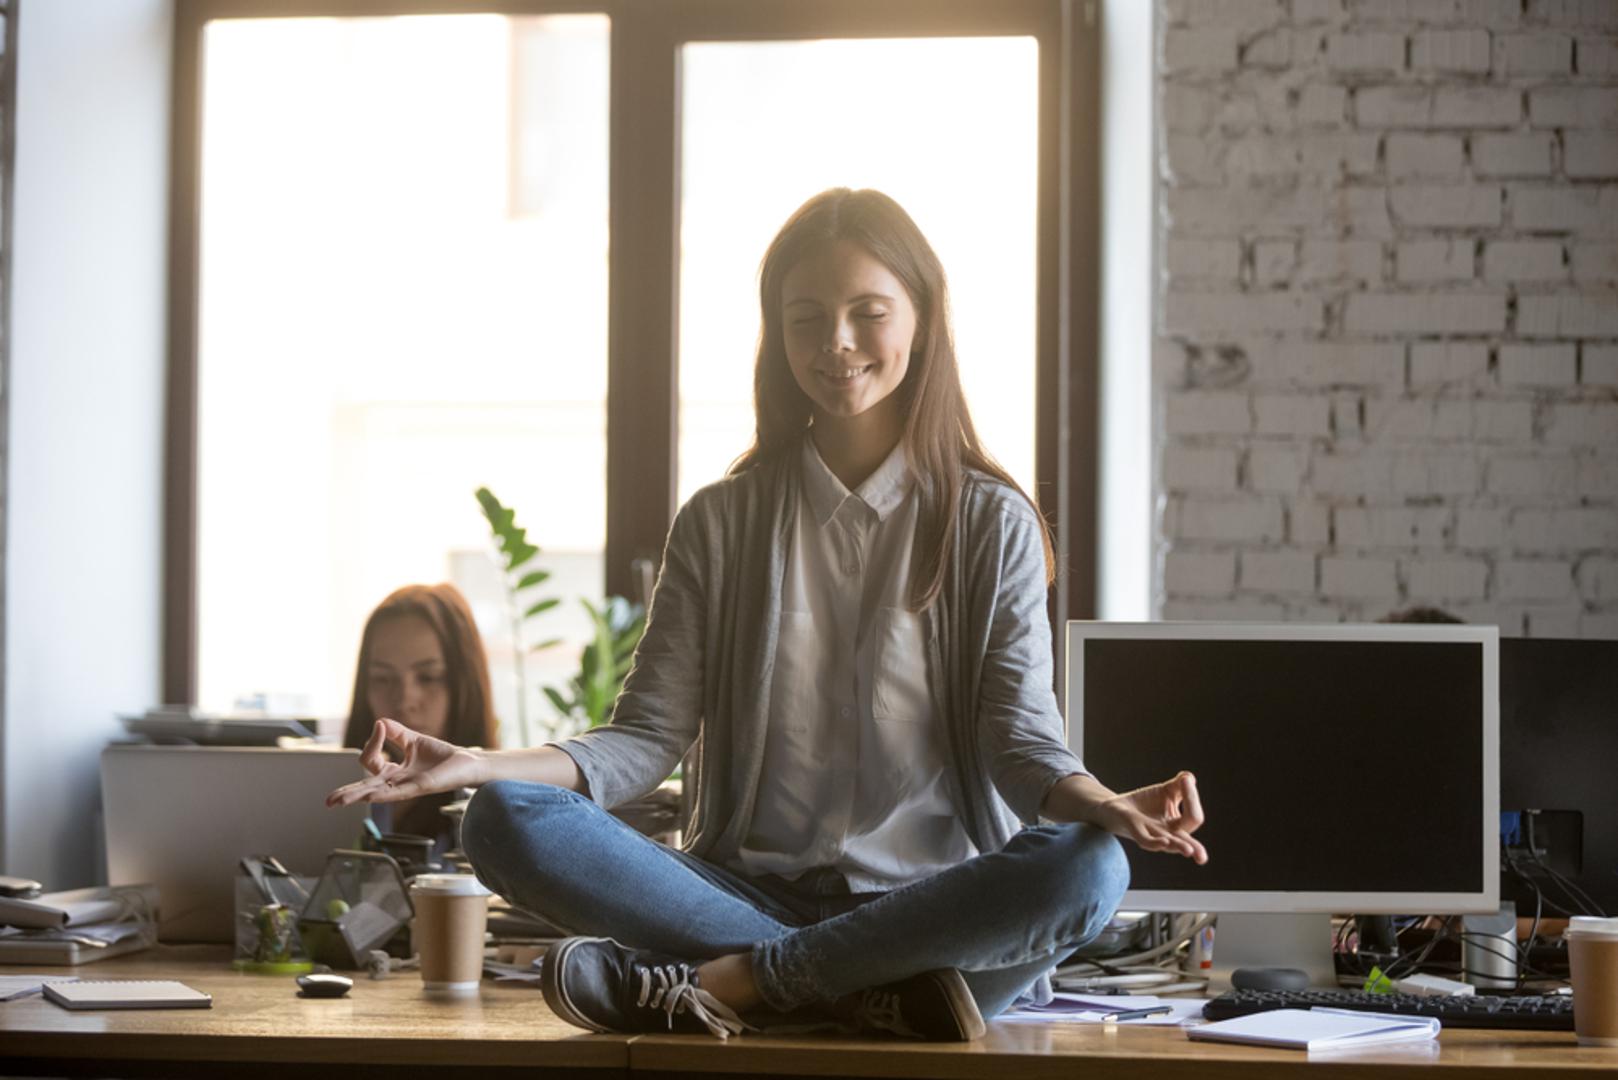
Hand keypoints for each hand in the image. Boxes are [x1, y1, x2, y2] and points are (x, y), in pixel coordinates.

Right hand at [325, 718, 484, 807]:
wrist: (467, 761)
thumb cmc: (442, 756)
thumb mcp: (413, 740)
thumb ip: (395, 733)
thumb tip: (378, 722)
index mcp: (394, 772)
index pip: (370, 760)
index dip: (372, 742)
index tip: (380, 727)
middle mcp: (397, 782)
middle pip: (366, 787)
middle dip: (347, 793)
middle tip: (329, 801)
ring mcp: (407, 786)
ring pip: (377, 793)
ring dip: (357, 796)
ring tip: (339, 802)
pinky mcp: (421, 788)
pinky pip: (398, 792)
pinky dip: (383, 793)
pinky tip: (370, 797)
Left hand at [1090, 770, 1207, 863]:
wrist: (1117, 807)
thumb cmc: (1145, 803)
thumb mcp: (1166, 791)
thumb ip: (1180, 785)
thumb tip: (1189, 778)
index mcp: (1178, 826)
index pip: (1193, 817)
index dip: (1192, 798)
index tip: (1185, 780)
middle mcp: (1167, 834)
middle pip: (1186, 842)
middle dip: (1196, 849)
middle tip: (1202, 858)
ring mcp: (1151, 833)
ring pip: (1168, 844)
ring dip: (1178, 847)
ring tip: (1189, 851)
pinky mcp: (1134, 829)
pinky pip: (1146, 840)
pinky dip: (1155, 842)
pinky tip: (1164, 842)